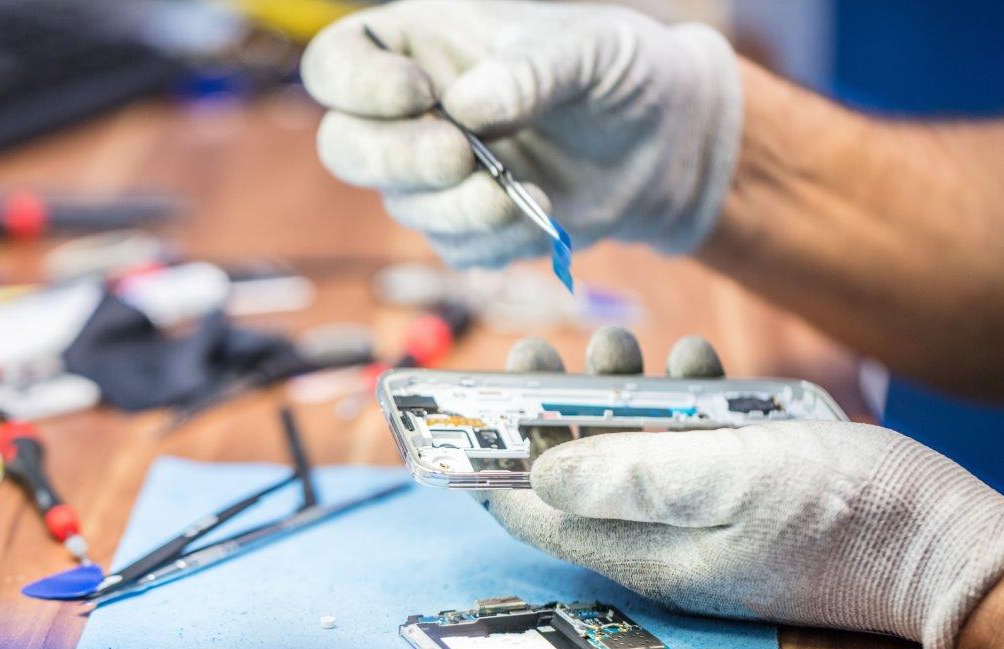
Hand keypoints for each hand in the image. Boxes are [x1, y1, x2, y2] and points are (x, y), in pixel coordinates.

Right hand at [301, 0, 741, 267]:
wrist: (667, 142)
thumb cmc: (622, 72)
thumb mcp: (590, 50)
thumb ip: (531, 70)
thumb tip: (467, 107)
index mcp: (421, 46)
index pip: (337, 64)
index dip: (356, 85)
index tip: (420, 94)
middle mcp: (415, 113)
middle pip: (345, 147)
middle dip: (395, 160)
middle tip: (457, 157)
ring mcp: (436, 175)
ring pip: (404, 207)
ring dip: (459, 209)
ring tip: (525, 193)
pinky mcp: (468, 225)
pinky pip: (455, 247)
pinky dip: (497, 239)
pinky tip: (542, 212)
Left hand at [478, 328, 1003, 648]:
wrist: (943, 545)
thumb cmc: (844, 517)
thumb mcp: (730, 484)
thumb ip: (631, 476)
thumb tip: (536, 471)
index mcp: (641, 547)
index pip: (531, 511)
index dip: (490, 455)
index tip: (474, 396)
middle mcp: (658, 539)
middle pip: (570, 472)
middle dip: (551, 406)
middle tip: (547, 349)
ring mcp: (698, 517)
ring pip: (626, 449)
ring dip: (615, 393)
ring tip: (627, 346)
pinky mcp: (736, 493)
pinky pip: (682, 445)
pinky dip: (678, 400)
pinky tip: (694, 363)